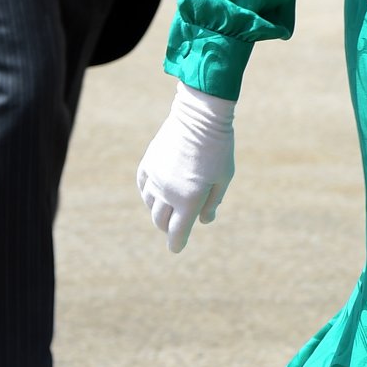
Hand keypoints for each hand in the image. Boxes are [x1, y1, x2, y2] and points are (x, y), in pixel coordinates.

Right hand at [137, 81, 235, 252]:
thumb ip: (213, 202)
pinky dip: (148, 195)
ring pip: (150, 205)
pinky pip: (143, 187)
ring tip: (169, 210)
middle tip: (175, 228)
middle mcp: (168, 192)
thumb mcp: (223, 178)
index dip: (177, 243)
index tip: (176, 248)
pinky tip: (156, 195)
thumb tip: (204, 220)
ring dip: (158, 211)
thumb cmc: (218, 149)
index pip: (178, 231)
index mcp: (189, 199)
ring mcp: (155, 178)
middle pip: (161, 221)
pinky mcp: (148, 164)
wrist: (199, 117)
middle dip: (168, 228)